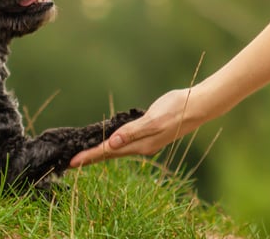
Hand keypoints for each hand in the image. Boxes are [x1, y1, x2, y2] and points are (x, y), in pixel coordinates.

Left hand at [69, 88, 204, 166]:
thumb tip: (112, 143)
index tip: (72, 162)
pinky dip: (112, 144)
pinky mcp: (148, 134)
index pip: (108, 152)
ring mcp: (145, 142)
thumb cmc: (176, 109)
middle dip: (90, 159)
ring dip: (100, 153)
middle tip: (71, 163)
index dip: (89, 157)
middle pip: (109, 154)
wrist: (198, 106)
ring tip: (84, 156)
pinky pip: (124, 142)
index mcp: (140, 145)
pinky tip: (108, 142)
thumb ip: (133, 132)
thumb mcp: (153, 119)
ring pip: (117, 150)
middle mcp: (141, 147)